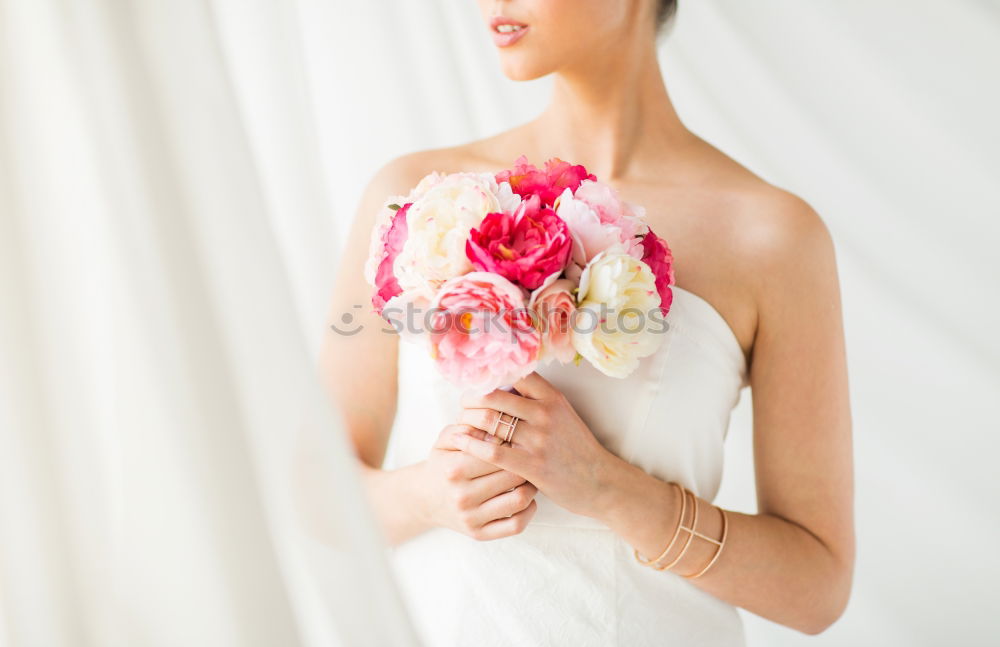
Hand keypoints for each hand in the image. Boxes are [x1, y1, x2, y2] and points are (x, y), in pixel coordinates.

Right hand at [419, 424, 538, 540]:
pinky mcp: (480, 534)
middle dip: (525, 464)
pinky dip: (529, 511)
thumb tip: (494, 431)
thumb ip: (466, 428)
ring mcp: (471, 518)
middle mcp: (462, 496)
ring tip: (529, 477)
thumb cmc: (442, 464)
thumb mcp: (446, 441)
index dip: (514, 444)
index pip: (498, 453)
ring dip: (531, 486)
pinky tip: (527, 498)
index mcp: (454, 469)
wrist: (425, 499)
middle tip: (531, 458)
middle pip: (512, 475)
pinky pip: (516, 525)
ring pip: (519, 500)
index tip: (519, 440)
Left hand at [455, 372, 616, 517]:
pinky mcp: (532, 464)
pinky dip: (471, 444)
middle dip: (470, 399)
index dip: (489, 375)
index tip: (476, 383)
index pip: (513, 373)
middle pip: (493, 394)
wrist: (600, 482)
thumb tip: (502, 388)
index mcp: (552, 397)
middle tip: (462, 406)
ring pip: (489, 419)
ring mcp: (538, 439)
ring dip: (467, 421)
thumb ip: (537, 400)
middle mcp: (544, 413)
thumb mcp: (563, 414)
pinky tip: (460, 443)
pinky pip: (492, 450)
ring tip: (459, 425)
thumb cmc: (576, 448)